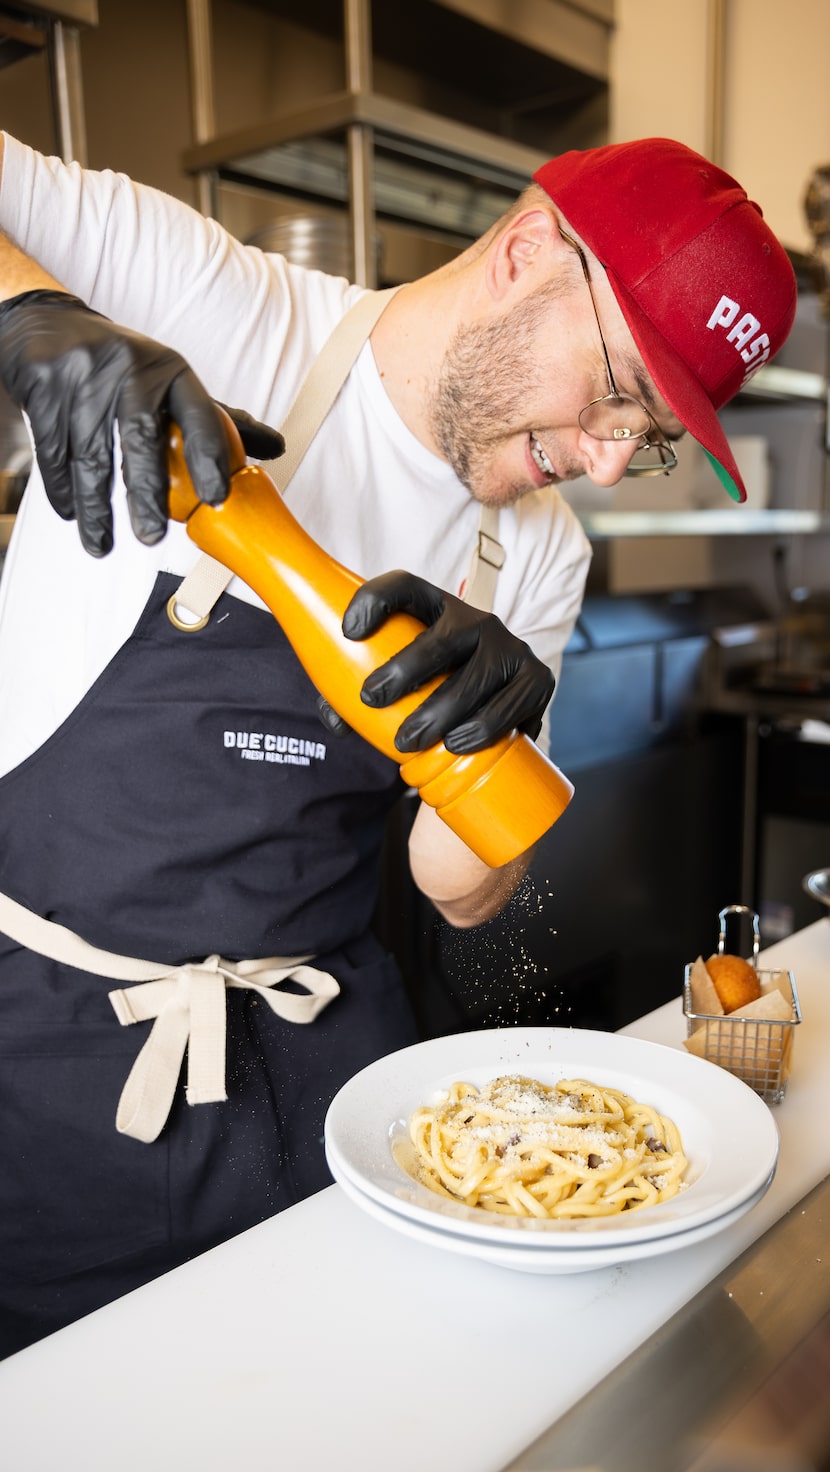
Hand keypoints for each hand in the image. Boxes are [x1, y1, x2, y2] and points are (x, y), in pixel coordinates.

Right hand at [0, 289, 283, 555]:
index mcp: (171, 372)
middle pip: (141, 439)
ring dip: (97, 508)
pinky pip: (54, 452)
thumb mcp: (170, 381)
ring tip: (104, 546)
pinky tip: (73, 515)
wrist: (51, 323)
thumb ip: (217, 419)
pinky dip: (63, 491)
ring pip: (91, 456)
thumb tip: (277, 447)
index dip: (211, 455)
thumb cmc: (123, 365)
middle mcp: (130, 372)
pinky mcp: (44, 390)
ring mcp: (84, 380)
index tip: (217, 497)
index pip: (200, 412)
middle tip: (153, 536)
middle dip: (147, 493)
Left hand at [341, 570, 554, 754]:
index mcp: (435, 611)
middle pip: (440, 639)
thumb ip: (362, 697)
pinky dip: (481, 727)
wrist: (496, 711)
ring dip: (438, 711)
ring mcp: (511, 647)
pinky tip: (456, 743)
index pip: (404, 587)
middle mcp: (477, 620)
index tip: (348, 632)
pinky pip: (508, 705)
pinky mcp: (537, 678)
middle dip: (404, 670)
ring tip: (408, 741)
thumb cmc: (433, 692)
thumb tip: (338, 722)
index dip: (374, 601)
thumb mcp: (401, 682)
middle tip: (372, 699)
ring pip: (474, 679)